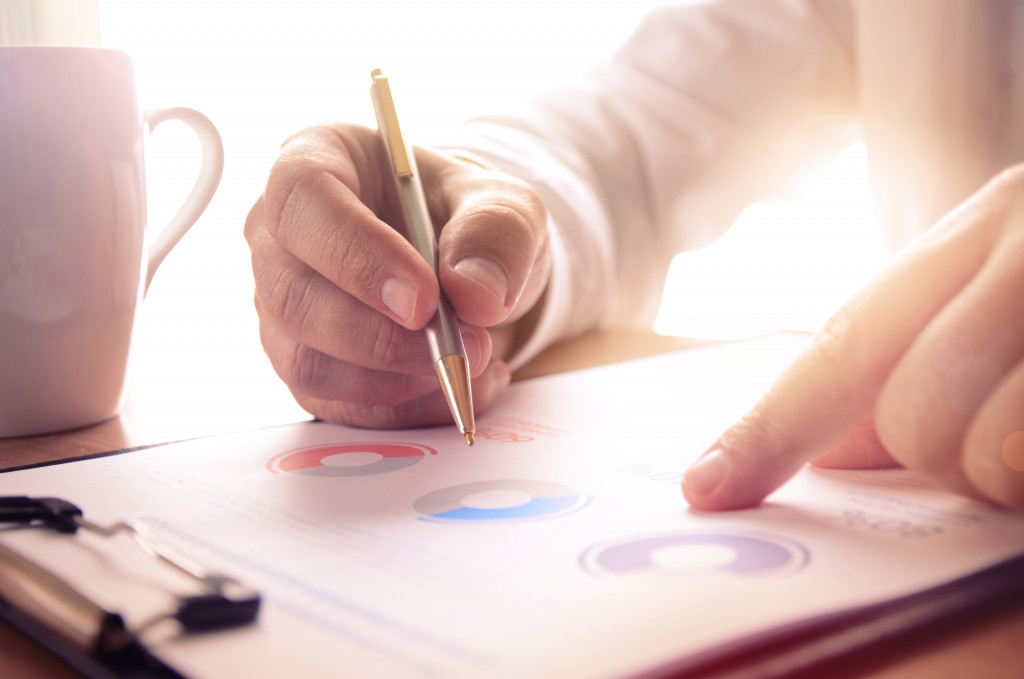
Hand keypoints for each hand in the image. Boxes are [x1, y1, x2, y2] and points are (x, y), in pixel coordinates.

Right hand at [244, 124, 549, 427]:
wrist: (466, 270)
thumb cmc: (468, 220)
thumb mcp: (507, 207)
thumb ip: (498, 235)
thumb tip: (476, 294)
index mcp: (316, 162)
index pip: (302, 201)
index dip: (356, 254)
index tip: (423, 299)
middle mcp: (280, 237)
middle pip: (294, 296)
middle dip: (382, 337)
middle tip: (463, 345)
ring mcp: (283, 307)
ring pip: (306, 362)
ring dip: (396, 379)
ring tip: (472, 364)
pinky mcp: (305, 365)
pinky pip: (335, 405)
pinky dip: (403, 410)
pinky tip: (457, 388)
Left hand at [683, 166, 1023, 511]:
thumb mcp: (1007, 292)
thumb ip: (912, 364)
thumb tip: (826, 456)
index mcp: (982, 229)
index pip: (843, 345)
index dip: (768, 430)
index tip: (706, 486)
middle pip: (910, 417)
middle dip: (940, 456)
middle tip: (997, 433)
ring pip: (980, 455)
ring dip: (1004, 474)